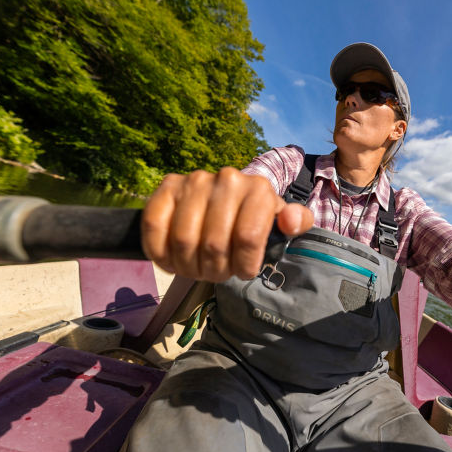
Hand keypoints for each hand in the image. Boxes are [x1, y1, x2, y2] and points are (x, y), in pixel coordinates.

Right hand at [141, 168, 313, 280]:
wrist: (225, 200)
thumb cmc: (254, 220)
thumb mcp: (280, 223)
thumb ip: (296, 222)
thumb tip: (291, 221)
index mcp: (259, 189)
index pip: (247, 239)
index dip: (242, 266)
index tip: (242, 271)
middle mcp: (227, 179)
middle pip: (213, 244)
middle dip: (215, 270)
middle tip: (216, 273)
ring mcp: (195, 181)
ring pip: (183, 240)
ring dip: (188, 266)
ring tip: (197, 268)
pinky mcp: (168, 186)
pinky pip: (154, 225)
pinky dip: (160, 252)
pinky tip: (171, 261)